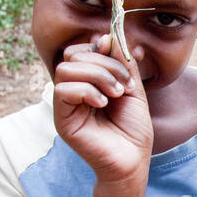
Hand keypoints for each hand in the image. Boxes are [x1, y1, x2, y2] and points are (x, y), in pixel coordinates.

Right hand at [52, 33, 152, 183]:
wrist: (133, 161)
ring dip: (97, 76)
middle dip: (103, 63)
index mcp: (88, 81)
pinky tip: (103, 104)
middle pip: (73, 55)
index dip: (99, 47)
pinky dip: (87, 90)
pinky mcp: (62, 119)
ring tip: (116, 94)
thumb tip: (108, 36)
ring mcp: (66, 104)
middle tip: (124, 85)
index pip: (81, 49)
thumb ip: (121, 63)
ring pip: (66, 68)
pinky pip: (62, 89)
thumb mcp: (133, 88)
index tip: (121, 61)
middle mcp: (73, 90)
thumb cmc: (134, 130)